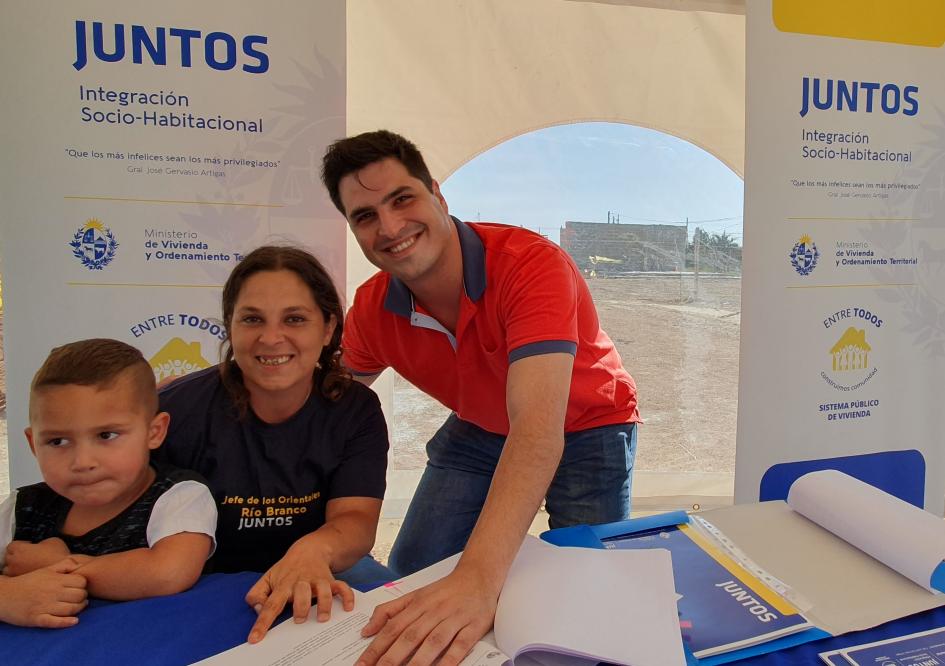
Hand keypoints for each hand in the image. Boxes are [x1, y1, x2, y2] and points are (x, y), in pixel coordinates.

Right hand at [0, 557, 87, 627]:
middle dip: (83, 597)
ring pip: (71, 609)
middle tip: (80, 598)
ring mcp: (44, 606)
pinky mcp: (37, 619)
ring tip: (78, 607)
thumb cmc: (27, 582)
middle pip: (79, 596)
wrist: (4, 595)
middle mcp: (52, 592)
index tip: (80, 587)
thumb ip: (63, 565)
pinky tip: (74, 621)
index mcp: (55, 579)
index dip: (83, 585)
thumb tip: (79, 564)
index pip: (81, 582)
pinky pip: (55, 622)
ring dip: (78, 609)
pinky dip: (67, 622)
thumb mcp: (45, 569)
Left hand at [3, 538, 70, 575]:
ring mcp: (16, 574)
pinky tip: (31, 574)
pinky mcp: (22, 583)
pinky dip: (21, 575)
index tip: (29, 545)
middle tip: (28, 555)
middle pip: (8, 557)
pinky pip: (16, 578)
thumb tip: (38, 546)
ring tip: (27, 566)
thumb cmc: (58, 555)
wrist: (66, 571)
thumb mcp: (52, 541)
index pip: (12, 546)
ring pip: (9, 570)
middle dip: (16, 555)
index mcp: (20, 550)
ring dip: (15, 567)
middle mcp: (14, 562)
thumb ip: (39, 543)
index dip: (21, 544)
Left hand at [244, 537, 354, 642]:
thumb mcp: (267, 578)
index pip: (271, 605)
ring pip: (323, 589)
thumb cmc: (286, 570)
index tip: (255, 638)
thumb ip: (257, 595)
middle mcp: (301, 582)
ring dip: (324, 603)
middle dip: (301, 606)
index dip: (262, 622)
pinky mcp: (331, 581)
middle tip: (299, 620)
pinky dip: (347, 596)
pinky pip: (342, 586)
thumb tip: (259, 611)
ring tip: (322, 618)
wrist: (309, 549)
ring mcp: (317, 581)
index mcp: (283, 585)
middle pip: (301, 592)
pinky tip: (347, 607)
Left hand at [356, 568, 497, 665]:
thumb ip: (390, 611)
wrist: (479, 575)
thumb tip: (366, 630)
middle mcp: (434, 611)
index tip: (362, 665)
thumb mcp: (415, 595)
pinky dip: (450, 660)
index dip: (376, 648)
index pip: (392, 629)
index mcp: (417, 604)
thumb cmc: (445, 590)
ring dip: (417, 662)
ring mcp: (454, 619)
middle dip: (391, 658)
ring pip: (433, 642)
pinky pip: (460, 645)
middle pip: (409, 637)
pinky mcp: (473, 627)